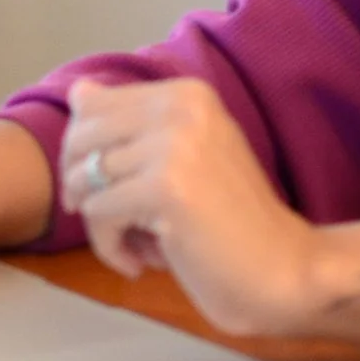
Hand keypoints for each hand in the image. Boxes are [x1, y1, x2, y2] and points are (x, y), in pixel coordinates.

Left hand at [56, 78, 319, 336]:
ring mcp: (176, 144)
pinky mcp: (167, 188)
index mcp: (188, 94)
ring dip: (101, 225)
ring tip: (138, 244)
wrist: (281, 269)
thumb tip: (78, 91)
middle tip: (115, 223)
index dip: (83, 155)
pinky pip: (97, 214)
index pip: (92, 106)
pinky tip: (142, 262)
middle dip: (81, 187)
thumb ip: (131, 125)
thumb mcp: (182, 158)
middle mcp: (183, 106)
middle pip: (80, 138)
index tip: (109, 190)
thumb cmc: (231, 221)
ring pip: (83, 179)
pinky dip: (109, 248)